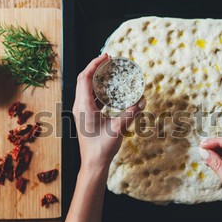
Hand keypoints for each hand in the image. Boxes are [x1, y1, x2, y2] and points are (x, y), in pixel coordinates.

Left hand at [72, 54, 145, 169]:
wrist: (93, 164)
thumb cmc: (101, 149)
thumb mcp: (118, 129)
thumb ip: (130, 114)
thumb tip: (142, 101)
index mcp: (83, 106)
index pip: (85, 78)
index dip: (94, 64)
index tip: (106, 57)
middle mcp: (80, 106)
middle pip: (85, 80)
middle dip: (97, 68)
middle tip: (111, 62)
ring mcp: (82, 111)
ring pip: (87, 88)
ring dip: (98, 79)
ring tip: (112, 74)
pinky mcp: (87, 117)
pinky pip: (92, 98)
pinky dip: (101, 91)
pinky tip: (112, 92)